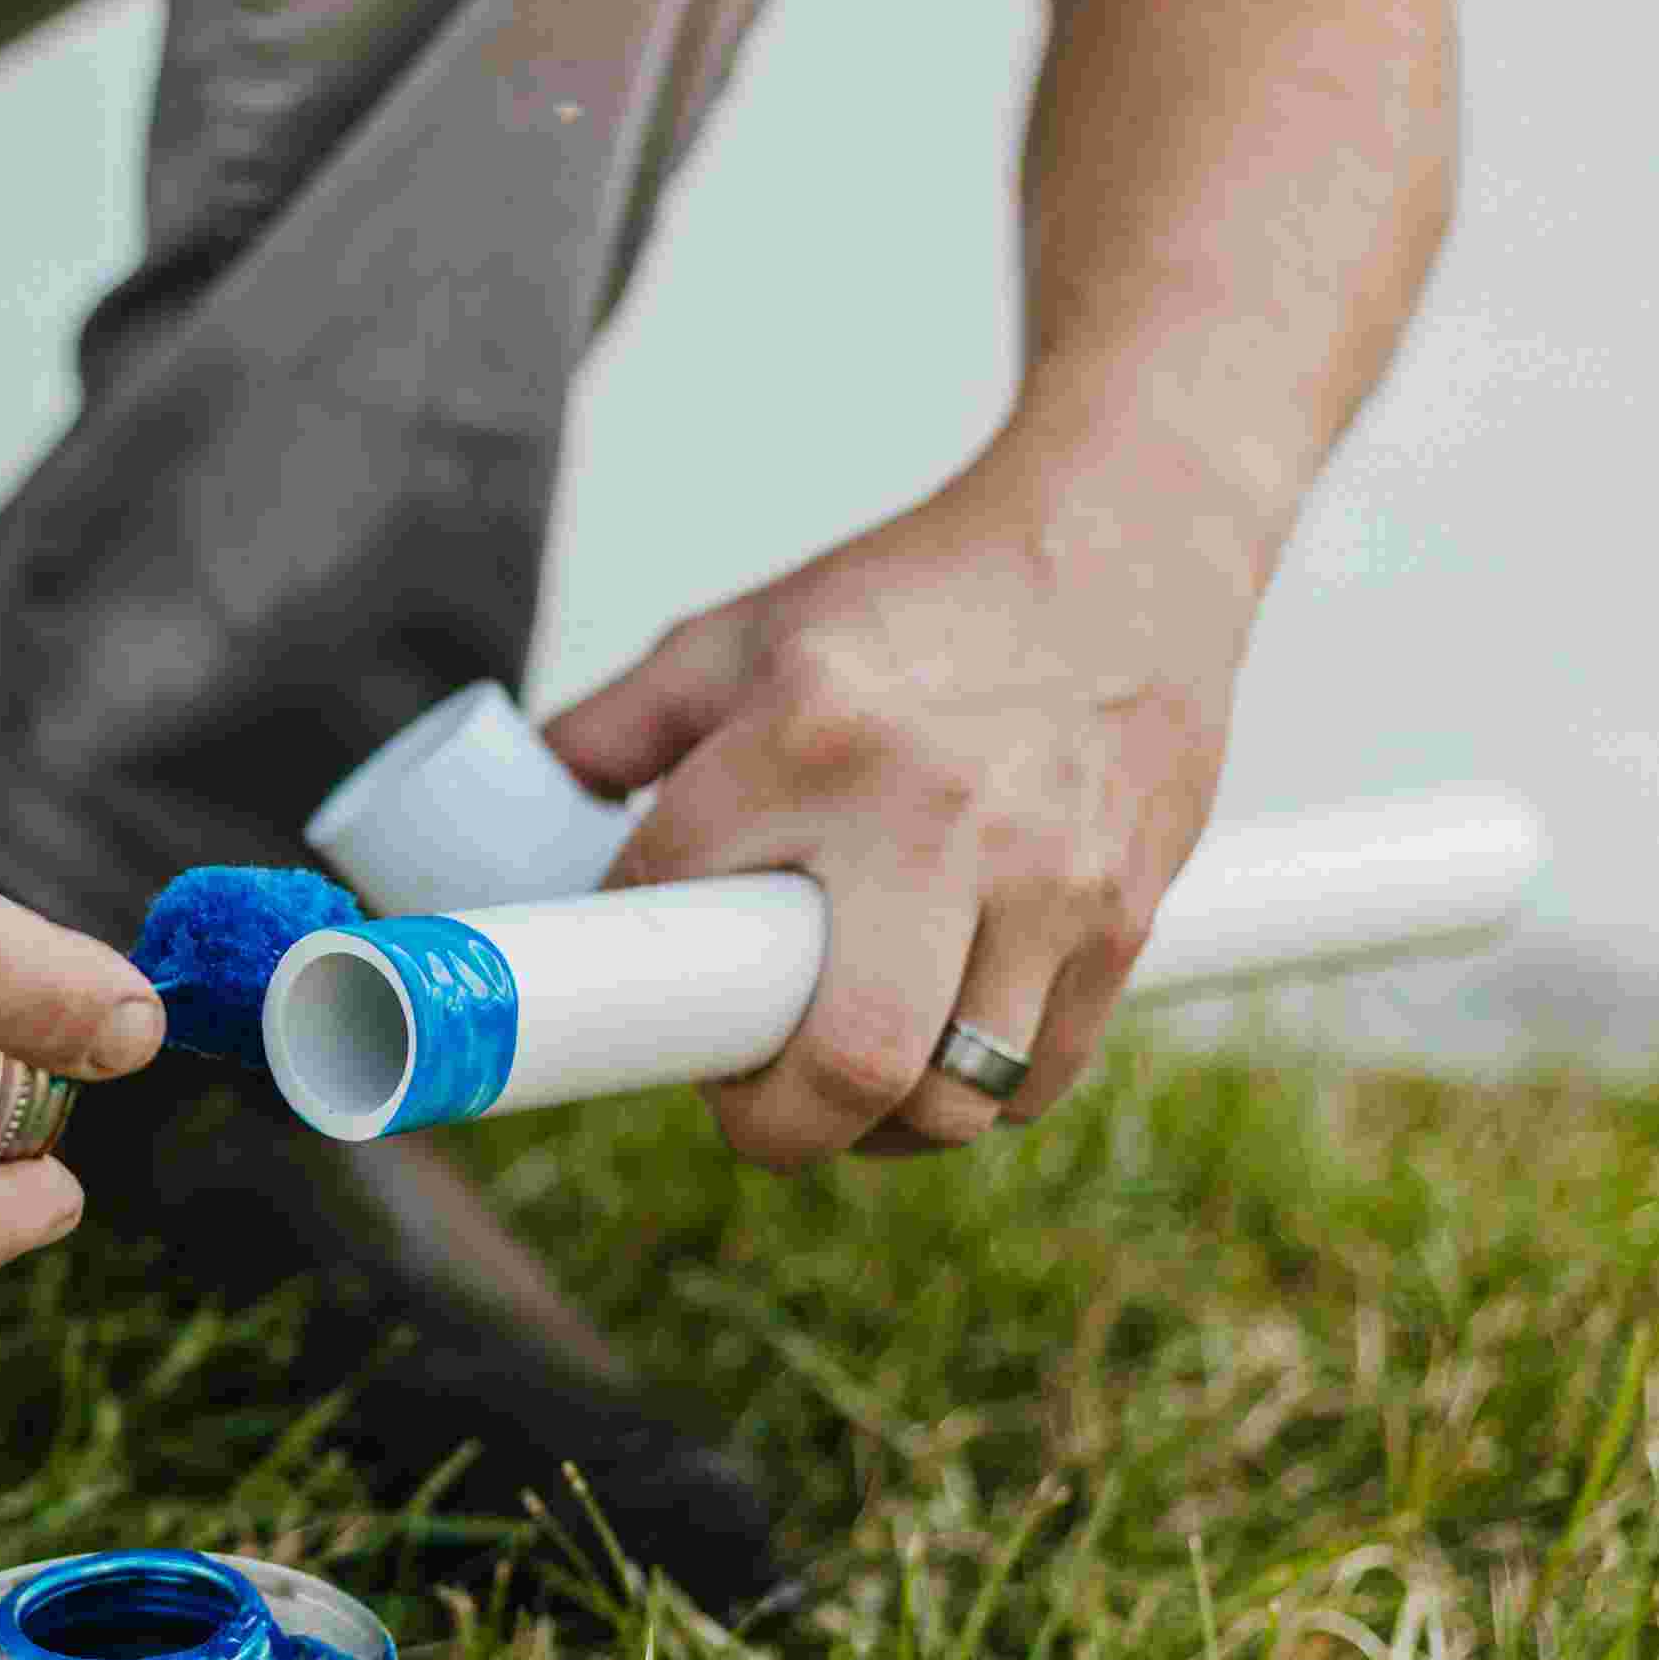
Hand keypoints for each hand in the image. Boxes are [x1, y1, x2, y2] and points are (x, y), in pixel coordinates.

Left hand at [539, 447, 1266, 1169]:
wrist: (1130, 533)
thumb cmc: (921, 591)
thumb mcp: (748, 629)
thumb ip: (623, 720)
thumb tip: (528, 804)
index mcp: (810, 738)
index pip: (677, 906)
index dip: (642, 964)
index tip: (650, 978)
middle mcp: (932, 818)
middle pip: (848, 1060)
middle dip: (774, 1125)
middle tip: (746, 1102)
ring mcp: (1044, 875)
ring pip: (951, 1095)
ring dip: (879, 1126)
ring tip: (842, 1084)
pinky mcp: (1124, 911)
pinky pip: (1038, 1075)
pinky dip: (975, 1094)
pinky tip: (936, 1054)